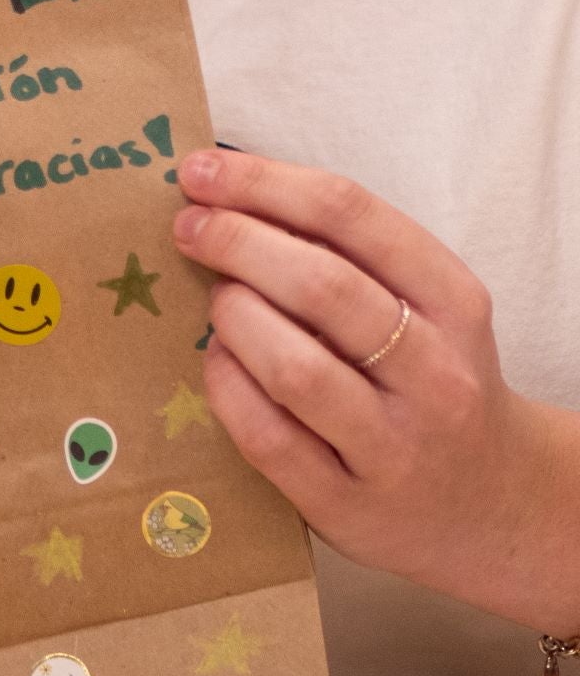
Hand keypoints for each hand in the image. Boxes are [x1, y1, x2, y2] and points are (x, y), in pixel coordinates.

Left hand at [172, 149, 579, 635]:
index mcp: (454, 302)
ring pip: (294, 368)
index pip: (353, 217)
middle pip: (321, 287)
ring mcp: (393, 445)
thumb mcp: (425, 307)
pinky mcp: (346, 505)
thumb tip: (231, 192)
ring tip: (214, 298)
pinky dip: (227, 388)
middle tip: (187, 226)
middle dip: (238, 243)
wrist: (488, 500)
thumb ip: (349, 255)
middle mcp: (435, 373)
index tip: (203, 169)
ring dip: (235, 317)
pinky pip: (267, 437)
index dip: (266, 184)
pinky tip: (215, 359)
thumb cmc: (429, 378)